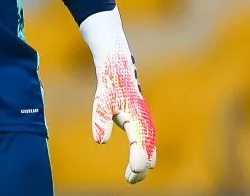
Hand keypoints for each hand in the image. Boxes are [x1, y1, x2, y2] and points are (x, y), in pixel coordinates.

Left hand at [91, 49, 158, 183]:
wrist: (118, 70)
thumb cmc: (110, 86)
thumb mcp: (101, 101)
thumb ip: (101, 120)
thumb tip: (101, 141)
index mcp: (136, 117)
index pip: (140, 142)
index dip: (138, 158)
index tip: (134, 170)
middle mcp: (145, 121)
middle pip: (148, 149)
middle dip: (141, 166)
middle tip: (130, 179)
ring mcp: (146, 121)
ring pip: (149, 147)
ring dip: (143, 163)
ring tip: (131, 178)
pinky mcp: (143, 122)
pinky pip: (147, 142)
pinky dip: (144, 154)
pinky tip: (137, 165)